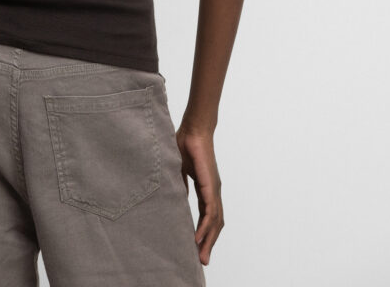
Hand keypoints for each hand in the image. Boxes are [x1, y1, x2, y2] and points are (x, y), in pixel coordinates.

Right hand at [175, 122, 223, 266]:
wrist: (194, 128)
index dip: (203, 233)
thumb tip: (175, 198)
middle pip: (214, 224)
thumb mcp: (179, 170)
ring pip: (215, 221)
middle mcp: (212, 191)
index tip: (196, 248)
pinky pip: (210, 211)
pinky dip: (206, 227)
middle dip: (208, 243)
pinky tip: (200, 238)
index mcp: (205, 189)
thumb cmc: (185, 144)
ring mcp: (213, 189)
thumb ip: (179, 185)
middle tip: (201, 261)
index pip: (207, 216)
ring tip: (201, 256)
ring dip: (209, 240)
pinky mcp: (210, 185)